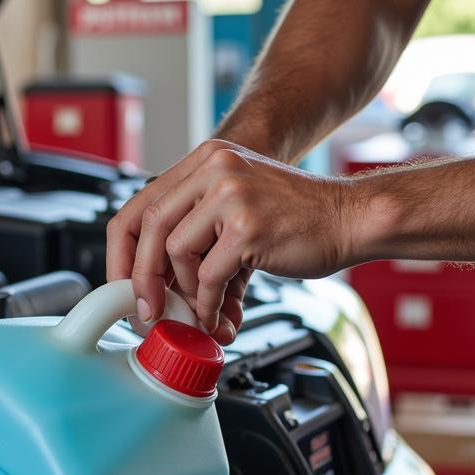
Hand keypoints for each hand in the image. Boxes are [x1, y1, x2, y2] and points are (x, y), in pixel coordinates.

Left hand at [106, 141, 358, 342]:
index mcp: (204, 161)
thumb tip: (159, 290)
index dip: (122, 253)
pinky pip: (207, 274)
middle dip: (142, 279)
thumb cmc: (299, 217)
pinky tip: (218, 314)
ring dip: (183, 293)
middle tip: (148, 311)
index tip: (123, 286)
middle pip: (149, 228)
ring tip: (199, 312)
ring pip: (175, 253)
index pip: (138, 206)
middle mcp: (213, 168)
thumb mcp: (237, 209)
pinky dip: (207, 303)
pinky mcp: (246, 224)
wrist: (352, 216)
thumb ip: (198, 239)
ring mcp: (230, 193)